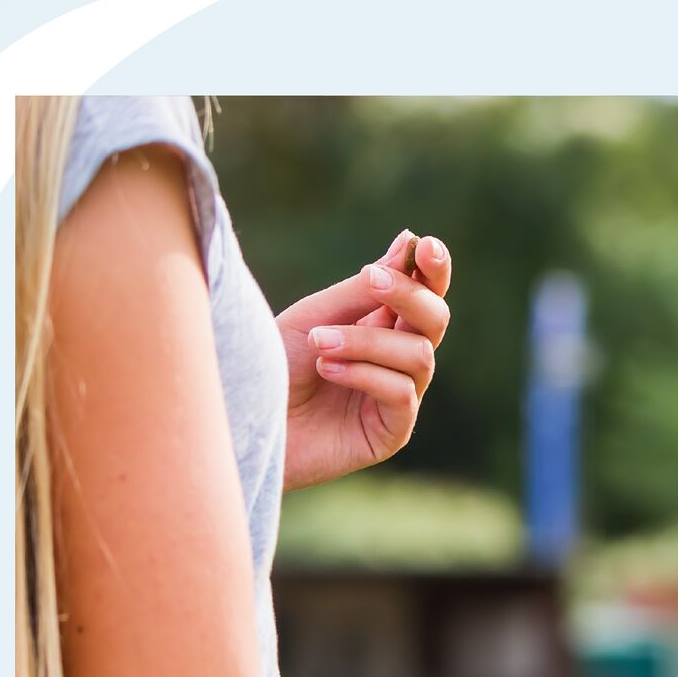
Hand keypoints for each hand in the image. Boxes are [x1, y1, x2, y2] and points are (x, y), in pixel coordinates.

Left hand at [276, 230, 452, 490]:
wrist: (243, 420)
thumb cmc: (270, 366)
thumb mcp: (314, 317)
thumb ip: (362, 290)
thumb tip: (407, 243)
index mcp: (381, 326)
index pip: (425, 294)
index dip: (432, 270)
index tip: (425, 245)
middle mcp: (396, 360)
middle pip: (434, 320)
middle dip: (409, 295)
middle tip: (373, 279)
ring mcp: (398, 398)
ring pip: (418, 355)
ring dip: (366, 341)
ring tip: (318, 343)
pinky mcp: (392, 433)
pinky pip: (402, 393)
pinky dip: (364, 374)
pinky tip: (325, 370)